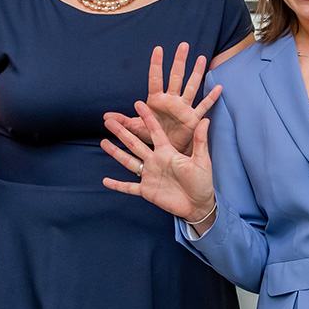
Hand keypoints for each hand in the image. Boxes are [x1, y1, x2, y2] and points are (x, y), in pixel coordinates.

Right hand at [101, 100, 216, 224]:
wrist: (198, 204)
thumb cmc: (202, 181)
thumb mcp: (201, 160)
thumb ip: (200, 141)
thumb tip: (205, 120)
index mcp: (167, 151)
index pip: (154, 131)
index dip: (147, 118)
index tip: (138, 104)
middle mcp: (155, 161)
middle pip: (135, 143)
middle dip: (122, 132)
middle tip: (109, 121)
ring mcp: (149, 176)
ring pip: (129, 162)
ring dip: (116, 153)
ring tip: (103, 142)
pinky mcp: (147, 191)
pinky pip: (129, 187)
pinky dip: (117, 185)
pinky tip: (105, 181)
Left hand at [104, 43, 221, 155]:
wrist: (167, 149)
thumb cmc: (152, 136)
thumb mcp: (137, 128)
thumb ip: (123, 122)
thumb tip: (105, 118)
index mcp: (156, 100)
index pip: (156, 78)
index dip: (156, 64)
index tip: (158, 49)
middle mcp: (171, 100)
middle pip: (176, 77)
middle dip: (179, 62)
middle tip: (184, 45)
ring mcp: (183, 107)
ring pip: (191, 87)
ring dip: (196, 73)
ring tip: (201, 58)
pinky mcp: (193, 119)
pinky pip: (203, 107)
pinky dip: (211, 98)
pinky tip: (219, 87)